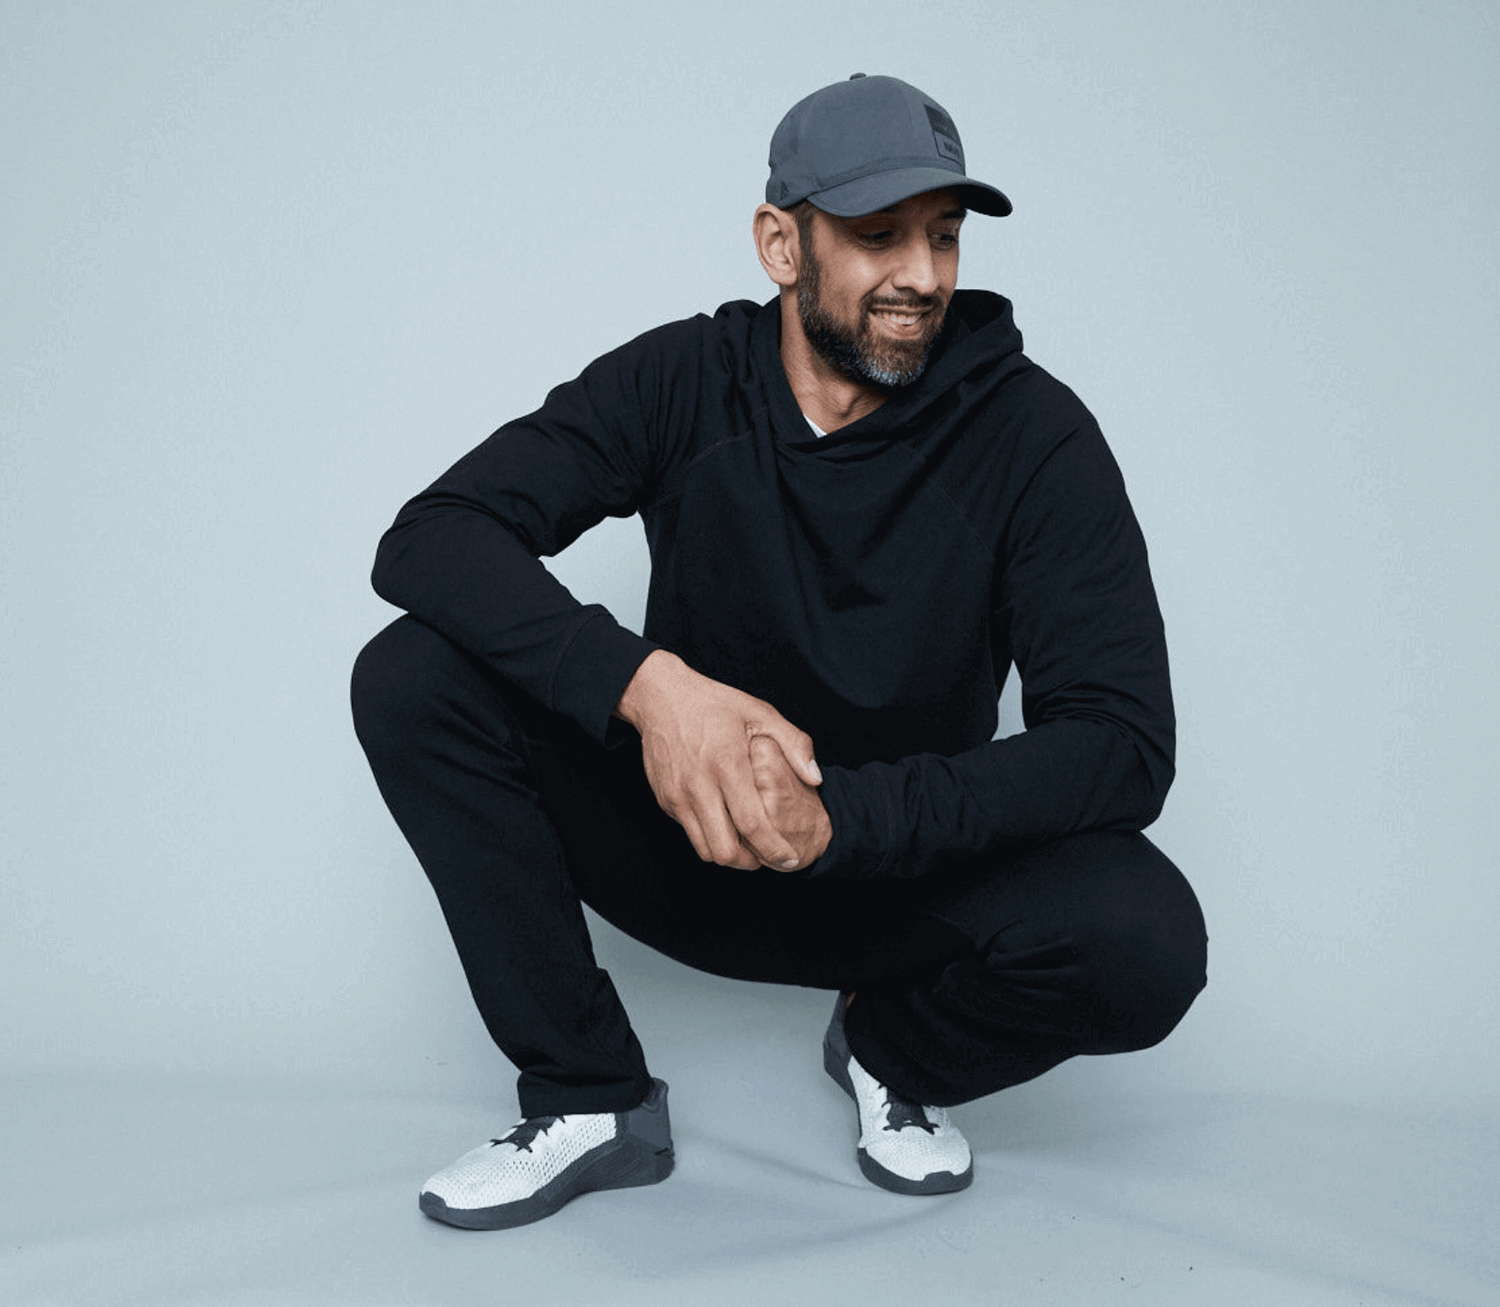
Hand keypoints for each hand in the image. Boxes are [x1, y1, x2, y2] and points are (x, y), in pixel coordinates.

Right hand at [616, 651, 821, 869]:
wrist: (661, 697)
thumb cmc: (715, 705)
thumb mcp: (760, 712)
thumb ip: (794, 744)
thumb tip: (816, 779)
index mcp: (727, 764)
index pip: (752, 824)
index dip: (773, 849)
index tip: (790, 860)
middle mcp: (698, 785)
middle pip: (726, 850)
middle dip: (752, 863)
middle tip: (769, 857)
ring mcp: (677, 796)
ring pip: (705, 850)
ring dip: (730, 856)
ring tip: (749, 847)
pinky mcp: (665, 800)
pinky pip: (691, 833)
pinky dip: (711, 838)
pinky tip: (727, 825)